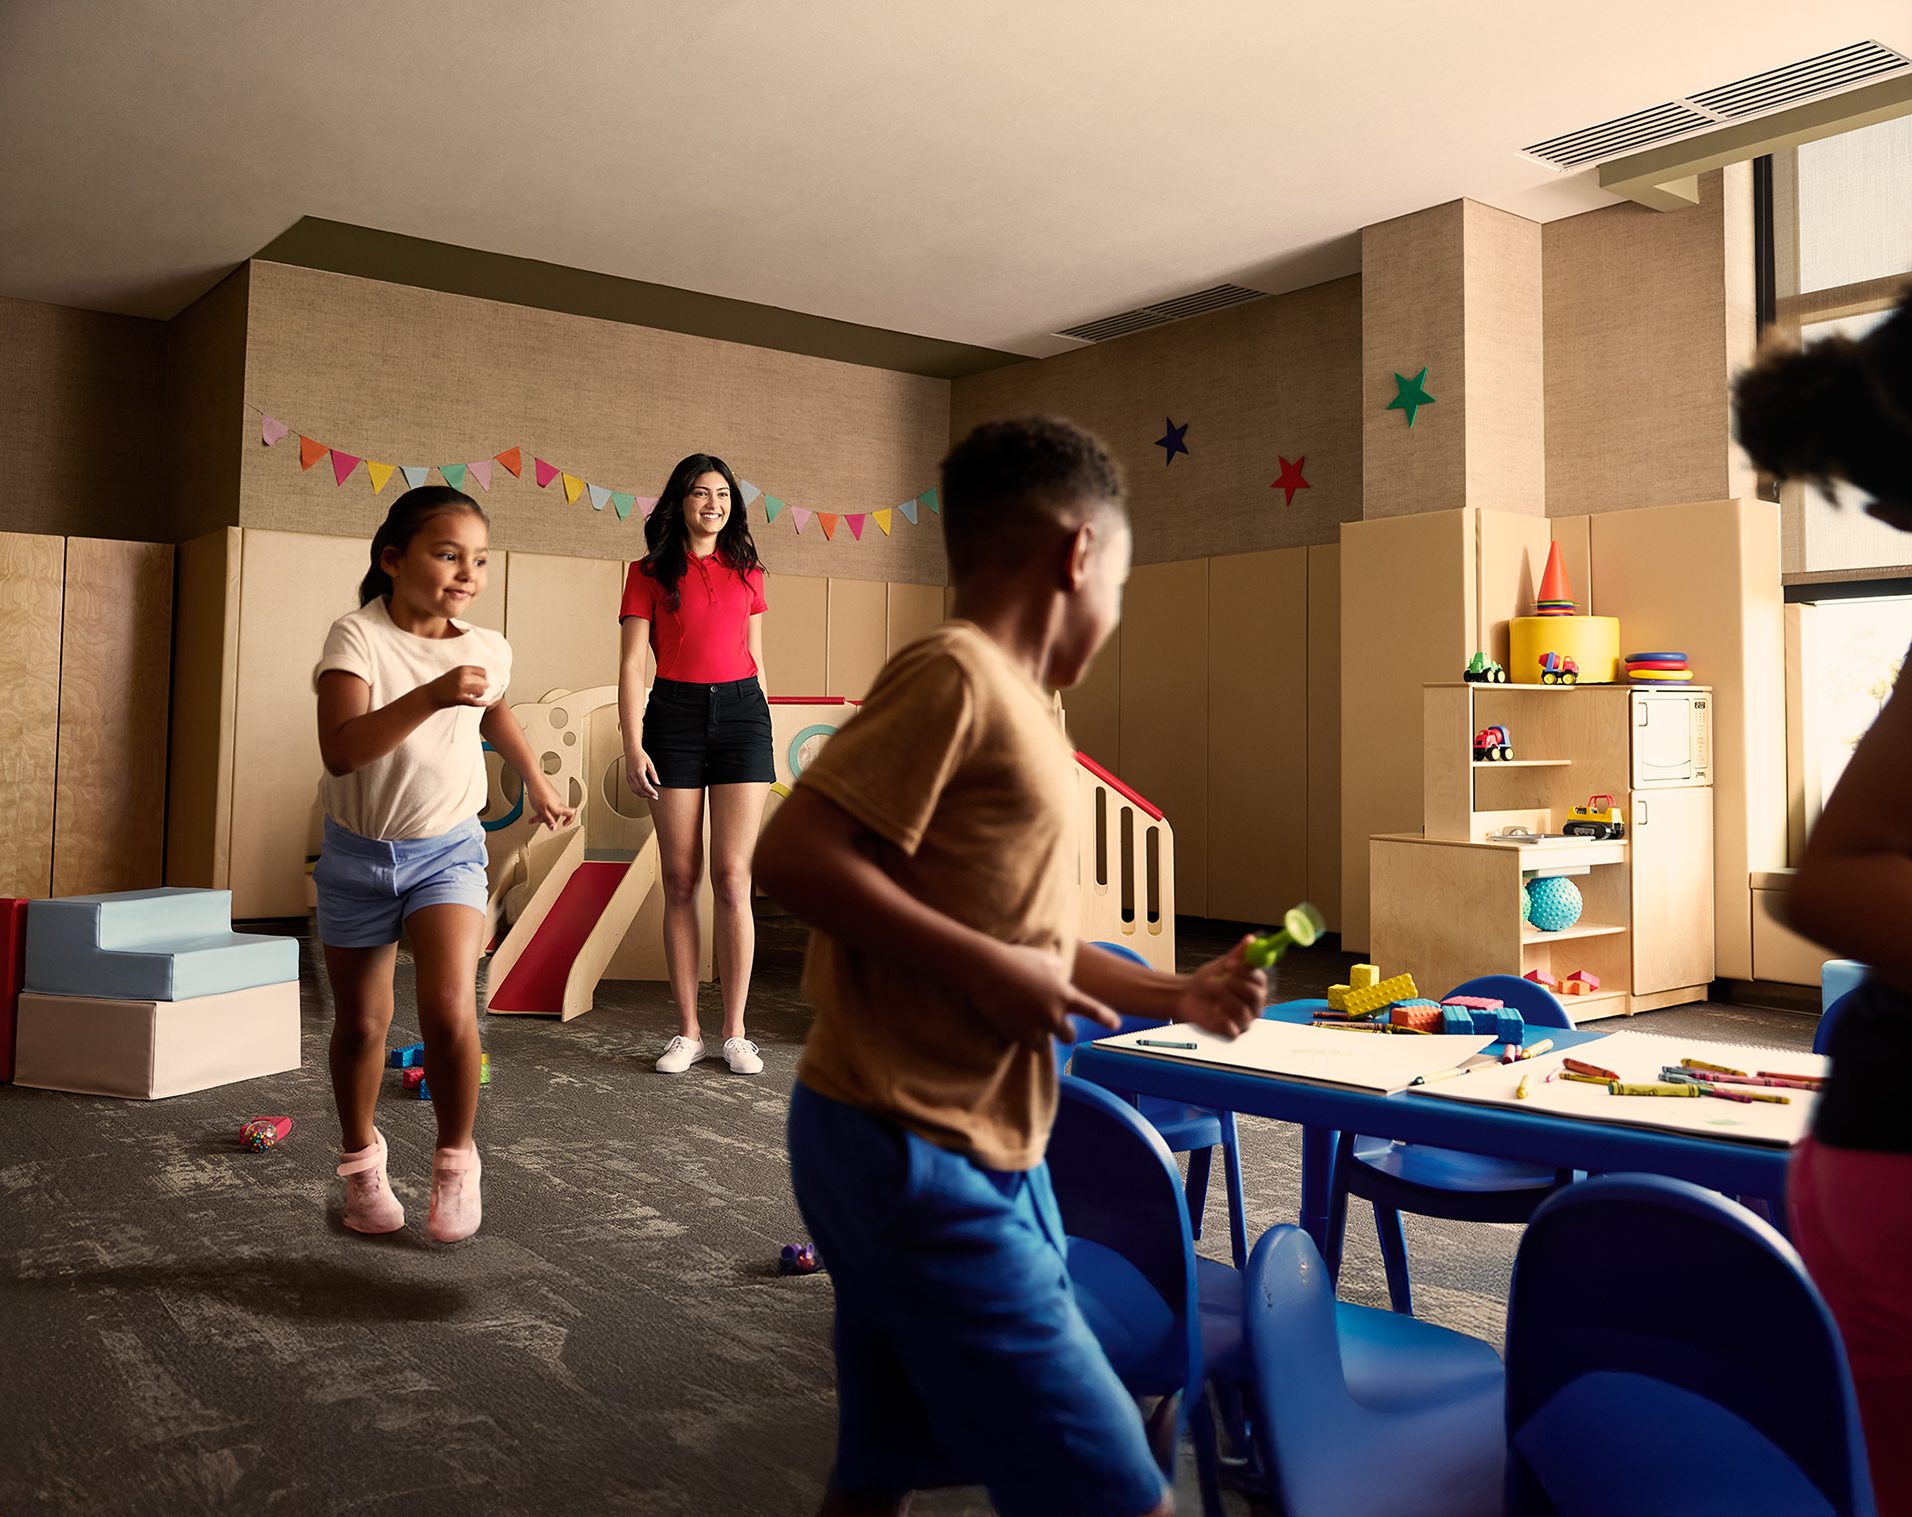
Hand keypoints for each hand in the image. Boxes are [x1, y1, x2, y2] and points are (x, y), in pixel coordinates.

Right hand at [425, 665, 490, 708]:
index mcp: (462, 669)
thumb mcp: (456, 673)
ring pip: (481, 690)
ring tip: (475, 696)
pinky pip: (476, 702)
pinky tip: (487, 703)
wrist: (431, 694)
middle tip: (478, 691)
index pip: (483, 671)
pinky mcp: (459, 698)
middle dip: (484, 687)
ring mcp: (460, 687)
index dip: (485, 678)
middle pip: (483, 681)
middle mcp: (462, 677)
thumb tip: (484, 676)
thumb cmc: (444, 684)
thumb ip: (468, 673)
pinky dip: (483, 703)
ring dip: (481, 694)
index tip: (482, 682)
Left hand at [525, 778, 576, 831]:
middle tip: (540, 821)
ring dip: (543, 814)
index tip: (564, 824)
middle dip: (549, 819)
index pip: (572, 814)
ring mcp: (553, 798)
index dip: (570, 820)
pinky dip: (542, 808)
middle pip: (557, 814)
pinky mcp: (548, 794)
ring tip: (534, 816)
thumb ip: (549, 820)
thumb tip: (553, 828)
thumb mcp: (542, 811)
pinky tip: (535, 807)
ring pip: (551, 810)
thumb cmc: (538, 793)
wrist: (534, 780)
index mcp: (559, 807)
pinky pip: (547, 805)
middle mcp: (558, 802)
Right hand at [625, 748, 659, 799]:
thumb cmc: (640, 755)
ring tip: (650, 796)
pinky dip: (637, 792)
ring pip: (635, 790)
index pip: (645, 785)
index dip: (651, 791)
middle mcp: (632, 775)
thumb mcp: (650, 764)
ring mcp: (629, 777)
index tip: (656, 794)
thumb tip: (658, 782)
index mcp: (638, 771)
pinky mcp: (628, 778)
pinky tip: (643, 793)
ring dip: (642, 795)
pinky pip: (632, 788)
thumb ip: (654, 774)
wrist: (631, 751)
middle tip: (655, 797)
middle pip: (640, 789)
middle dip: (648, 795)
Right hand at [970, 941, 1120, 1051]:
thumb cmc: (1016, 959)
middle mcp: (1053, 1014)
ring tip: (1028, 1024)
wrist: (988, 970)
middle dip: (1061, 1031)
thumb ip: (1059, 971)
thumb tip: (1060, 978)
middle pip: (1068, 1036)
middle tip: (1050, 1022)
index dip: (1105, 1018)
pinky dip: (1023, 1037)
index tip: (1116, 1024)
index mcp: (1064, 995)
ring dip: (1041, 1038)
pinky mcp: (1016, 1034)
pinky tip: (1014, 1024)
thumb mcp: (1045, 959)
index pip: (1092, 1009)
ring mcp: (1035, 1027)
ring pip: (1044, 1045)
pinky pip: (1025, 1044)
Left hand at [1172, 936, 1265, 1039]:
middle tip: (1222, 977)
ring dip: (1223, 997)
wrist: (1186, 997)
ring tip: (1210, 987)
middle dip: (1237, 985)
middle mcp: (1254, 1004)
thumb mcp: (1221, 965)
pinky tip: (1211, 1010)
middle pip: (1256, 996)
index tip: (1230, 963)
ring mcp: (1244, 1020)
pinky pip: (1232, 1028)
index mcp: (1255, 986)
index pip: (1260, 980)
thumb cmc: (1207, 981)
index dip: (1246, 971)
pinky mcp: (1232, 1033)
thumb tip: (1251, 939)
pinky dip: (1219, 1017)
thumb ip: (1238, 954)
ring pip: (1242, 1010)